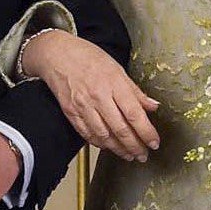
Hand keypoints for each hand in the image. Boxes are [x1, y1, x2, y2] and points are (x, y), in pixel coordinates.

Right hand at [22, 30, 159, 160]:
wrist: (57, 54)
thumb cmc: (88, 57)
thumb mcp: (117, 69)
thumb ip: (135, 91)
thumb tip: (153, 106)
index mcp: (114, 84)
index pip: (134, 114)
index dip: (146, 132)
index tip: (154, 143)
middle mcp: (98, 97)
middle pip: (120, 129)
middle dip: (134, 146)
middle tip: (143, 155)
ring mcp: (83, 106)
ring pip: (104, 136)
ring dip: (118, 149)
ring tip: (129, 154)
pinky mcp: (70, 112)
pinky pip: (87, 134)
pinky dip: (99, 143)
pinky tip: (109, 146)